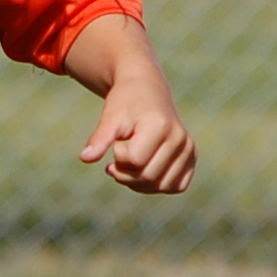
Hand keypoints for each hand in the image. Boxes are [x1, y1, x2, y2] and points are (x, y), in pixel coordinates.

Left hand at [79, 73, 195, 193]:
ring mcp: (189, 149)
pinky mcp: (191, 157)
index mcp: (160, 126)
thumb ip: (99, 139)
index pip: (134, 161)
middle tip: (117, 158)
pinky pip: (175, 186)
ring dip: (139, 182)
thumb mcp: (110, 117)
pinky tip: (144, 169)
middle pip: (148, 177)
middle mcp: (180, 138)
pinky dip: (156, 185)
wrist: (146, 89)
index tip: (117, 141)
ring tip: (130, 163)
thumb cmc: (125, 102)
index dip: (118, 156)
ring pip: (161, 186)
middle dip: (125, 173)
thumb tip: (85, 159)